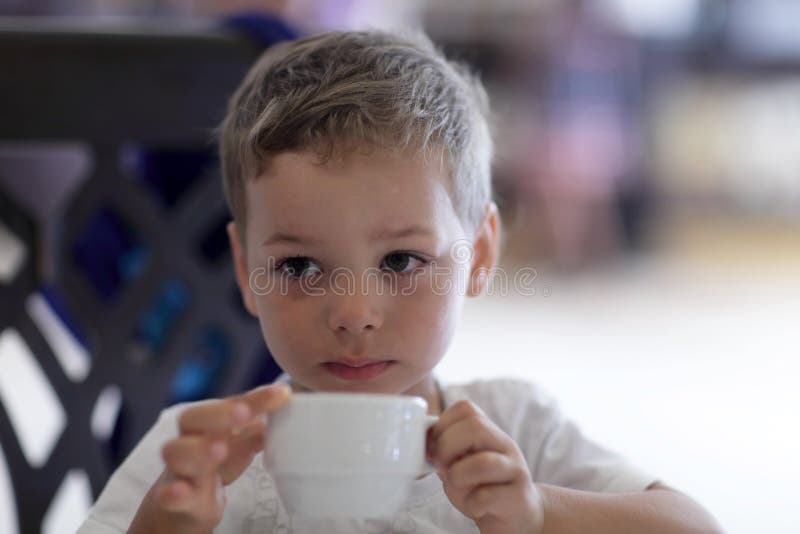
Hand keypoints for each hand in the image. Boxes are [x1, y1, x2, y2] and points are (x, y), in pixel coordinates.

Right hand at [130, 383, 290, 533]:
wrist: (182, 504)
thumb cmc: (213, 464)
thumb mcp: (240, 444)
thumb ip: (259, 427)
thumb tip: (286, 404)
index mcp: (207, 422)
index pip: (228, 403)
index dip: (254, 398)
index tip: (281, 394)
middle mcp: (189, 439)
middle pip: (191, 418)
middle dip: (218, 414)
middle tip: (244, 413)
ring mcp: (179, 468)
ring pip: (177, 453)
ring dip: (199, 450)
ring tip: (220, 449)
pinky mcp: (173, 500)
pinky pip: (166, 494)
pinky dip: (173, 493)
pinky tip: (182, 491)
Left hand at [427, 400, 543, 533]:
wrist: (517, 515)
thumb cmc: (482, 488)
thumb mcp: (461, 464)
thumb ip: (446, 451)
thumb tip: (424, 444)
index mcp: (489, 433)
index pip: (465, 409)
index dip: (441, 425)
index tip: (433, 448)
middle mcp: (505, 446)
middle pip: (476, 427)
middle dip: (446, 447)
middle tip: (441, 466)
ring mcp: (515, 470)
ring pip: (484, 462)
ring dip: (457, 476)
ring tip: (456, 485)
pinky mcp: (519, 498)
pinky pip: (487, 496)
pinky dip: (471, 504)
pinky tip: (473, 506)